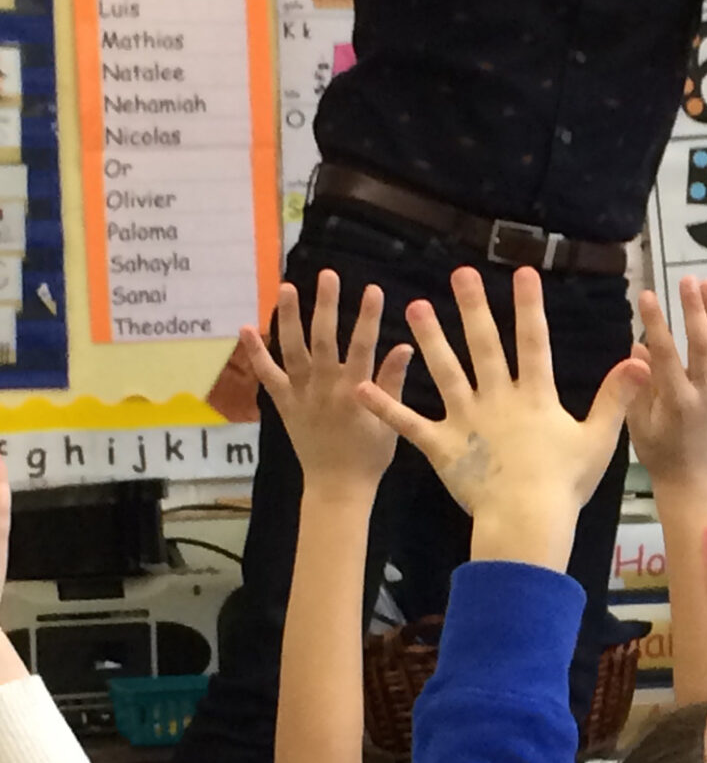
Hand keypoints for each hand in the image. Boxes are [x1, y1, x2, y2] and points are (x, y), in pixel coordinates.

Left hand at [243, 273, 411, 495]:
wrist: (337, 487)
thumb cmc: (369, 456)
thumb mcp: (389, 421)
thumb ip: (392, 383)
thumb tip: (405, 346)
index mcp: (354, 393)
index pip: (362, 348)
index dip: (367, 318)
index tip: (373, 289)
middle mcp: (324, 389)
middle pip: (323, 341)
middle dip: (326, 306)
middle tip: (328, 275)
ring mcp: (300, 395)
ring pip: (292, 351)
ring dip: (289, 318)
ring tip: (287, 287)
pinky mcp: (284, 404)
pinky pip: (267, 376)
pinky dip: (255, 353)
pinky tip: (247, 328)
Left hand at [356, 266, 647, 569]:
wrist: (527, 520)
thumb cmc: (565, 485)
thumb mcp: (598, 439)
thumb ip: (615, 397)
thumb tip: (639, 360)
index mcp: (534, 396)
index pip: (533, 342)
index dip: (529, 307)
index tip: (523, 273)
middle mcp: (497, 399)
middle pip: (484, 345)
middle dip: (473, 307)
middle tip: (460, 273)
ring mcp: (466, 420)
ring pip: (444, 372)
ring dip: (429, 339)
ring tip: (415, 306)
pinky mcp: (441, 446)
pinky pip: (408, 423)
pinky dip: (384, 406)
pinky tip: (358, 387)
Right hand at [628, 277, 706, 494]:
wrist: (692, 480)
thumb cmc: (658, 453)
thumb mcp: (639, 423)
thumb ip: (639, 385)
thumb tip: (638, 344)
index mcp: (678, 403)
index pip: (666, 354)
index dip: (656, 322)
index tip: (646, 295)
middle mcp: (706, 395)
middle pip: (704, 344)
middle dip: (695, 308)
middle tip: (687, 279)